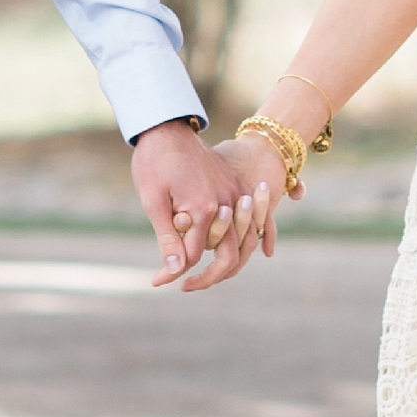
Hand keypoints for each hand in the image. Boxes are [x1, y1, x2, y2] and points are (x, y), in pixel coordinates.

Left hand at [132, 121, 273, 293]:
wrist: (166, 129)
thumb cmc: (154, 163)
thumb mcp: (153, 201)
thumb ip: (168, 237)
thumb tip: (174, 269)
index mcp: (204, 209)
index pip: (195, 256)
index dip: (175, 271)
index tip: (156, 281)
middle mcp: (227, 203)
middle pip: (229, 255)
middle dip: (208, 276)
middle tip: (186, 287)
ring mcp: (236, 193)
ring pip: (246, 240)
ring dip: (232, 260)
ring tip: (208, 276)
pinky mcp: (238, 185)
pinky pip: (257, 217)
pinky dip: (260, 235)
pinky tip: (264, 250)